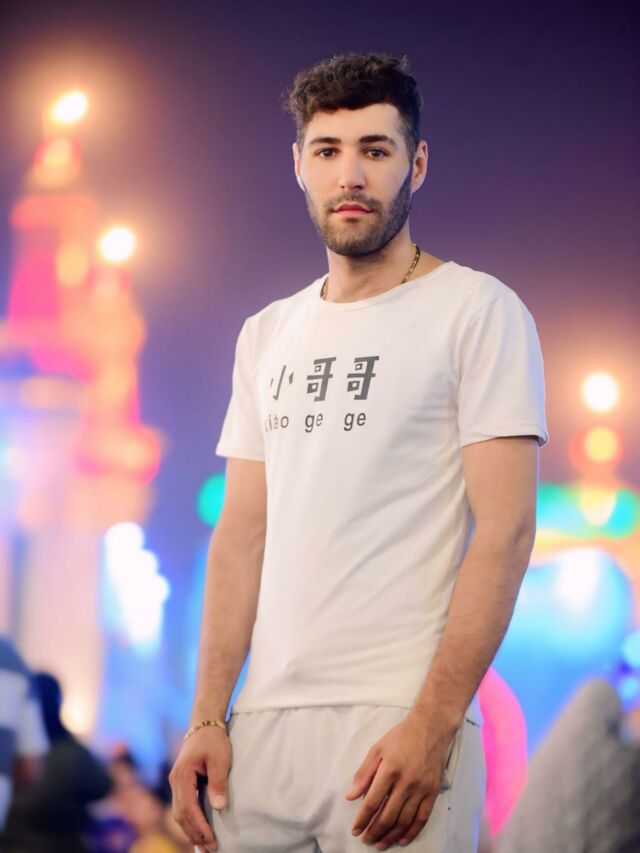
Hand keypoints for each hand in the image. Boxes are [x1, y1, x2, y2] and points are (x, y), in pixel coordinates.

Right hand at [169, 727, 231, 852]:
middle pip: (180, 815)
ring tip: (203, 845)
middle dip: (194, 834)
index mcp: (182, 775)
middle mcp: (175, 781)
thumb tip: (219, 807)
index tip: (211, 840)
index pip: (188, 808)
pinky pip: (181, 806)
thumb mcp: (219, 758)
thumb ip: (218, 782)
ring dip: (190, 830)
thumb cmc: (213, 739)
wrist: (204, 722)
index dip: (199, 827)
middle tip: (209, 849)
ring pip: (178, 813)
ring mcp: (175, 782)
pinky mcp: (180, 782)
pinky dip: (188, 820)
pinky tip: (197, 829)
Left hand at [344, 712, 452, 848]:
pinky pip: (422, 818)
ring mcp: (421, 789)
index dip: (362, 819)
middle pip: (388, 815)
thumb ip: (364, 774)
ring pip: (404, 820)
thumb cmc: (400, 737)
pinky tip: (402, 840)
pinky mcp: (433, 792)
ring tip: (380, 844)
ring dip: (390, 835)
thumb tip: (351, 796)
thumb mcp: (377, 749)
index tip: (355, 830)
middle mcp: (406, 783)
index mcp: (389, 770)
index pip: (372, 802)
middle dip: (374, 831)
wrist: (430, 728)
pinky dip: (411, 832)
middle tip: (366, 840)